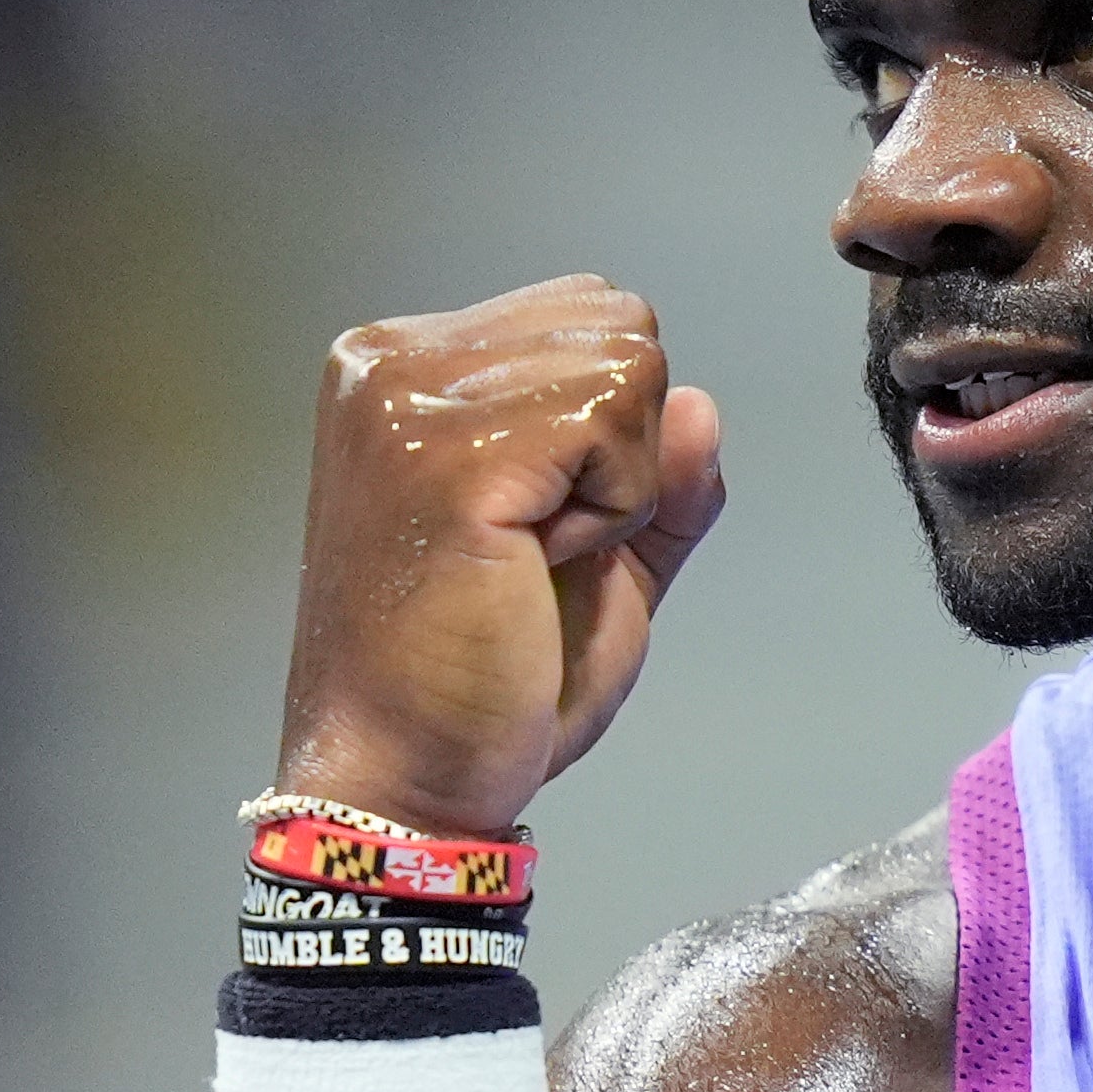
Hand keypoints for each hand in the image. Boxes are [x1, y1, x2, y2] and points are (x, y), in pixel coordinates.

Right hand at [275, 279, 727, 835]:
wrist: (407, 777)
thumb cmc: (482, 681)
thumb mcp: (601, 558)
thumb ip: (657, 475)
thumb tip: (700, 407)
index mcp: (405, 367)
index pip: (588, 314)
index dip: (611, 431)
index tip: (531, 527)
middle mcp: (392, 361)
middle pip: (618, 322)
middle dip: (622, 445)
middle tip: (536, 550)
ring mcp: (412, 399)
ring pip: (629, 365)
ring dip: (619, 483)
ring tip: (529, 560)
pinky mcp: (451, 456)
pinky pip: (617, 429)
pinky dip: (615, 513)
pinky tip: (533, 569)